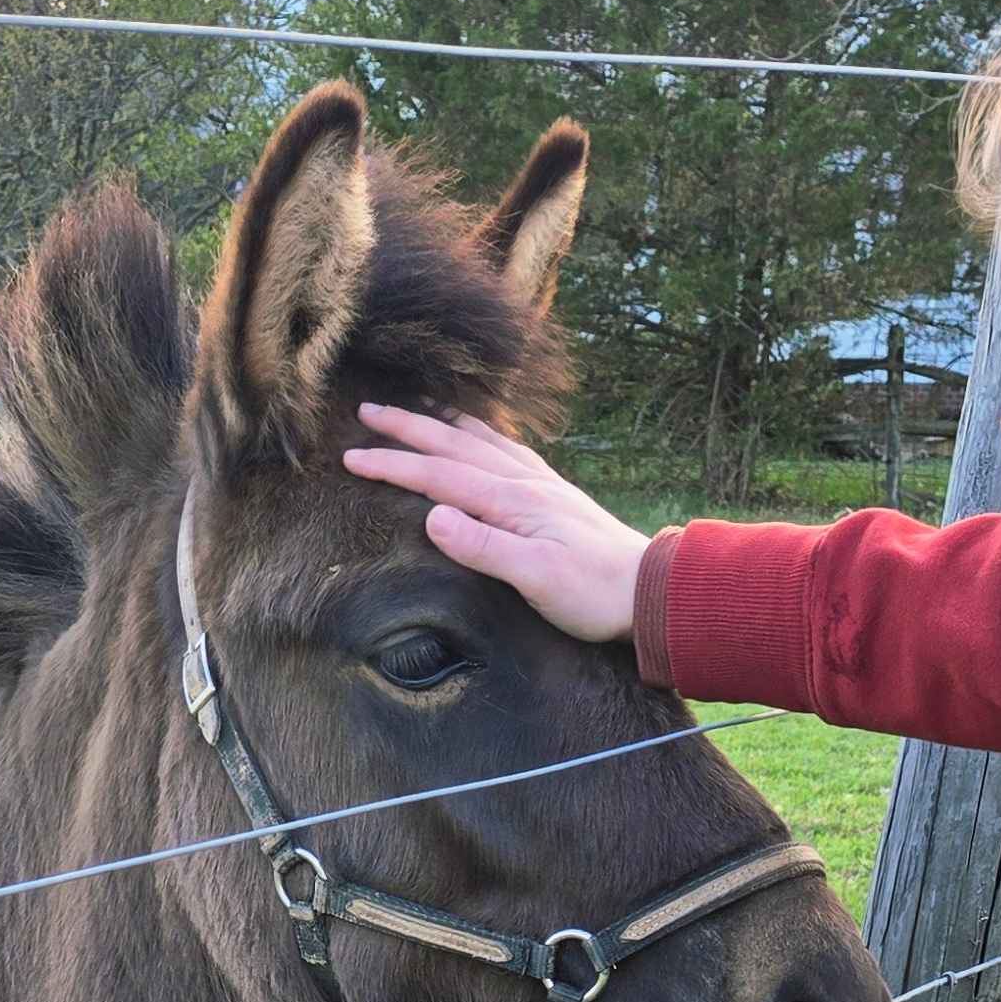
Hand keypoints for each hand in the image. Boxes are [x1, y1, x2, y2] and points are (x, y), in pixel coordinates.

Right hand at [341, 402, 649, 646]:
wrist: (648, 589)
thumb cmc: (591, 592)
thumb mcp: (535, 578)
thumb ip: (483, 546)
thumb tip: (432, 517)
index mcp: (511, 501)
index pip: (438, 477)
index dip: (392, 466)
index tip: (352, 457)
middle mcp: (524, 482)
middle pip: (454, 446)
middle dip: (407, 428)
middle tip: (367, 410)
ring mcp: (540, 484)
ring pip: (480, 440)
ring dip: (442, 424)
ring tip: (414, 408)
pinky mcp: (553, 494)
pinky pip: (507, 449)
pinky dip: (481, 434)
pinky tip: (478, 435)